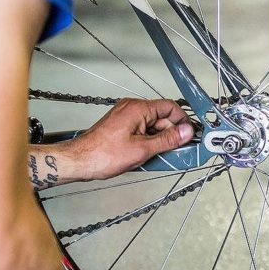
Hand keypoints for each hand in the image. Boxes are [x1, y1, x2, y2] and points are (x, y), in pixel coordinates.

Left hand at [71, 98, 193, 179]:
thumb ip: (167, 140)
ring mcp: (125, 116)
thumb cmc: (103, 154)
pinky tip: (146, 155)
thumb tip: (186, 132)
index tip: (189, 135)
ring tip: (156, 157)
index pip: (170, 107)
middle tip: (176, 152)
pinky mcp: (121, 126)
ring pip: (152, 126)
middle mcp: (132, 108)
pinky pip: (141, 130)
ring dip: (158, 140)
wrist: (79, 161)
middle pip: (161, 118)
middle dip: (170, 134)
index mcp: (138, 108)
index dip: (182, 121)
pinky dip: (147, 142)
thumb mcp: (142, 149)